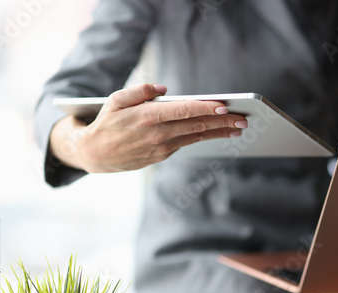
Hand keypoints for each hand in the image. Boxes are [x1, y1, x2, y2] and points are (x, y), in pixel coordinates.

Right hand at [50, 83, 247, 171]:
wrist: (94, 155)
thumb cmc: (105, 123)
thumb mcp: (115, 100)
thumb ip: (141, 91)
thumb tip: (166, 90)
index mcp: (147, 117)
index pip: (183, 111)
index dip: (206, 109)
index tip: (225, 106)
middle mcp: (157, 134)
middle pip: (196, 126)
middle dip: (222, 122)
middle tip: (243, 119)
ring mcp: (161, 148)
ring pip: (196, 138)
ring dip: (218, 133)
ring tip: (238, 128)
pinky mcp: (162, 156)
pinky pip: (186, 144)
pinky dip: (203, 139)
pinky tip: (216, 134)